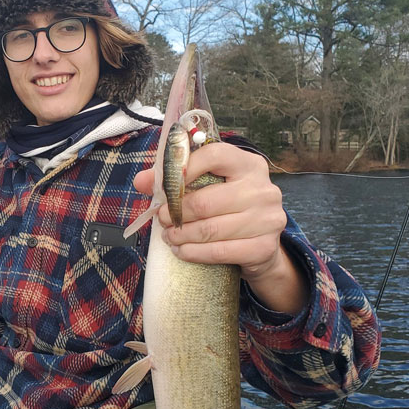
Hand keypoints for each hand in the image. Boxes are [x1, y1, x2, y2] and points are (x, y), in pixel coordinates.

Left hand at [132, 142, 307, 313]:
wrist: (262, 247)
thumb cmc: (230, 209)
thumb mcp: (209, 187)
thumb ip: (176, 180)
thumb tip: (142, 181)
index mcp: (249, 165)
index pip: (214, 155)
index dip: (184, 168)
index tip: (165, 186)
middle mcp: (263, 189)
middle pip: (206, 201)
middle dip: (176, 212)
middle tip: (162, 219)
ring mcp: (267, 219)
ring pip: (210, 229)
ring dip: (181, 235)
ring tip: (168, 236)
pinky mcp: (263, 247)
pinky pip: (219, 251)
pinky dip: (194, 253)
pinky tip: (182, 251)